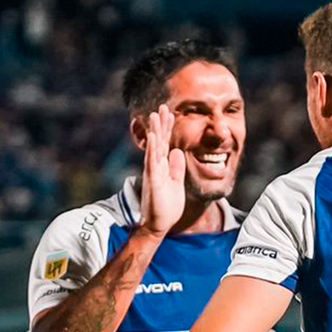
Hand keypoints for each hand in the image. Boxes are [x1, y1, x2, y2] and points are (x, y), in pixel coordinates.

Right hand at [138, 104, 184, 236]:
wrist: (159, 225)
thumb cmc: (166, 207)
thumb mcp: (176, 183)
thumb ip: (177, 168)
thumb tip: (178, 152)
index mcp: (163, 167)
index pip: (165, 143)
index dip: (168, 128)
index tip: (170, 113)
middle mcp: (156, 166)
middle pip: (159, 141)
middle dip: (161, 124)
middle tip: (163, 107)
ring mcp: (153, 172)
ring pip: (154, 147)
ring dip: (155, 130)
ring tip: (155, 114)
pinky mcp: (153, 179)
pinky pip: (152, 161)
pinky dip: (152, 148)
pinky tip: (153, 135)